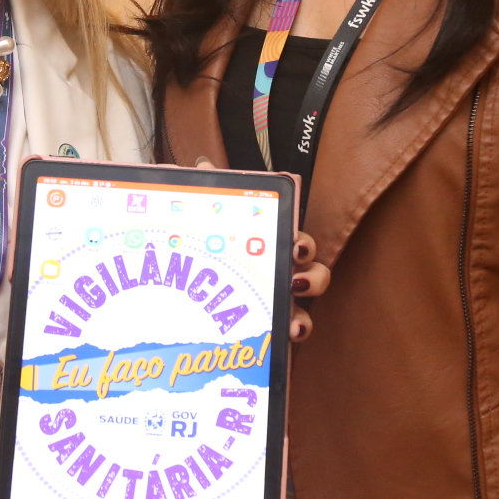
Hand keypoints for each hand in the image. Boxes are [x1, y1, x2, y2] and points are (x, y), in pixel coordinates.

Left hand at [196, 157, 329, 342]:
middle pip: (313, 272)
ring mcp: (281, 303)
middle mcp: (281, 275)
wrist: (185, 306)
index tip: (295, 244)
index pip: (297, 243)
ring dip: (308, 306)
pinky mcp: (273, 329)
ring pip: (310, 304)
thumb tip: (203, 164)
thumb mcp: (206, 226)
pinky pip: (296, 331)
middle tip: (294, 277)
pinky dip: (300, 331)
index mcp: (270, 250)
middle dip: (312, 274)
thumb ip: (209, 195)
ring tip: (294, 309)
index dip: (303, 244)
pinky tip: (291, 333)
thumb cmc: (207, 258)